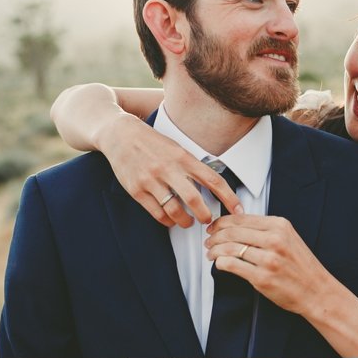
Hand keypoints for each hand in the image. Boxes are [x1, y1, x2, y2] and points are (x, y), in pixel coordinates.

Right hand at [101, 117, 243, 227]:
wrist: (120, 135)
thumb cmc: (152, 142)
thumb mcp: (176, 148)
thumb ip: (192, 166)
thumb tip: (212, 186)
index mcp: (183, 157)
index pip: (213, 180)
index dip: (229, 198)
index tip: (238, 210)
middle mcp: (168, 168)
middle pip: (194, 199)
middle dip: (205, 215)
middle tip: (208, 220)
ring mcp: (151, 180)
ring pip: (175, 210)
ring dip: (185, 221)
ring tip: (188, 222)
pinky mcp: (137, 190)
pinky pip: (157, 213)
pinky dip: (167, 220)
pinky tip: (170, 220)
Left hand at [206, 213, 327, 314]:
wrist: (316, 291)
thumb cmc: (302, 267)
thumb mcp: (289, 238)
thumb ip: (266, 230)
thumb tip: (237, 225)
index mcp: (280, 226)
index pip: (241, 218)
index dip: (222, 222)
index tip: (214, 227)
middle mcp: (274, 239)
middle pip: (232, 231)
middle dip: (215, 236)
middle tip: (208, 241)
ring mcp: (268, 259)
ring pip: (229, 248)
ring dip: (215, 250)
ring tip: (211, 253)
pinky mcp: (262, 277)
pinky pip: (232, 265)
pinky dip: (221, 263)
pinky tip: (219, 264)